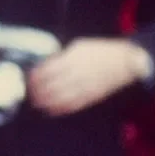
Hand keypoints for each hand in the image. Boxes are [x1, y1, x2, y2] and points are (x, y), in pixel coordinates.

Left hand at [28, 39, 148, 117]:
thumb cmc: (102, 50)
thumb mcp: (80, 45)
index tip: (29, 78)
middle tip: (29, 93)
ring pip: (60, 98)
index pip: (48, 69)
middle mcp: (76, 73)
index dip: (37, 75)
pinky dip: (60, 109)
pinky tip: (51, 110)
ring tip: (36, 103)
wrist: (125, 62)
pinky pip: (72, 105)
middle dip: (38, 90)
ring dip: (46, 102)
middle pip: (51, 85)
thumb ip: (63, 55)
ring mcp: (84, 87)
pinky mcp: (90, 97)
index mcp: (73, 58)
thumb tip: (49, 63)